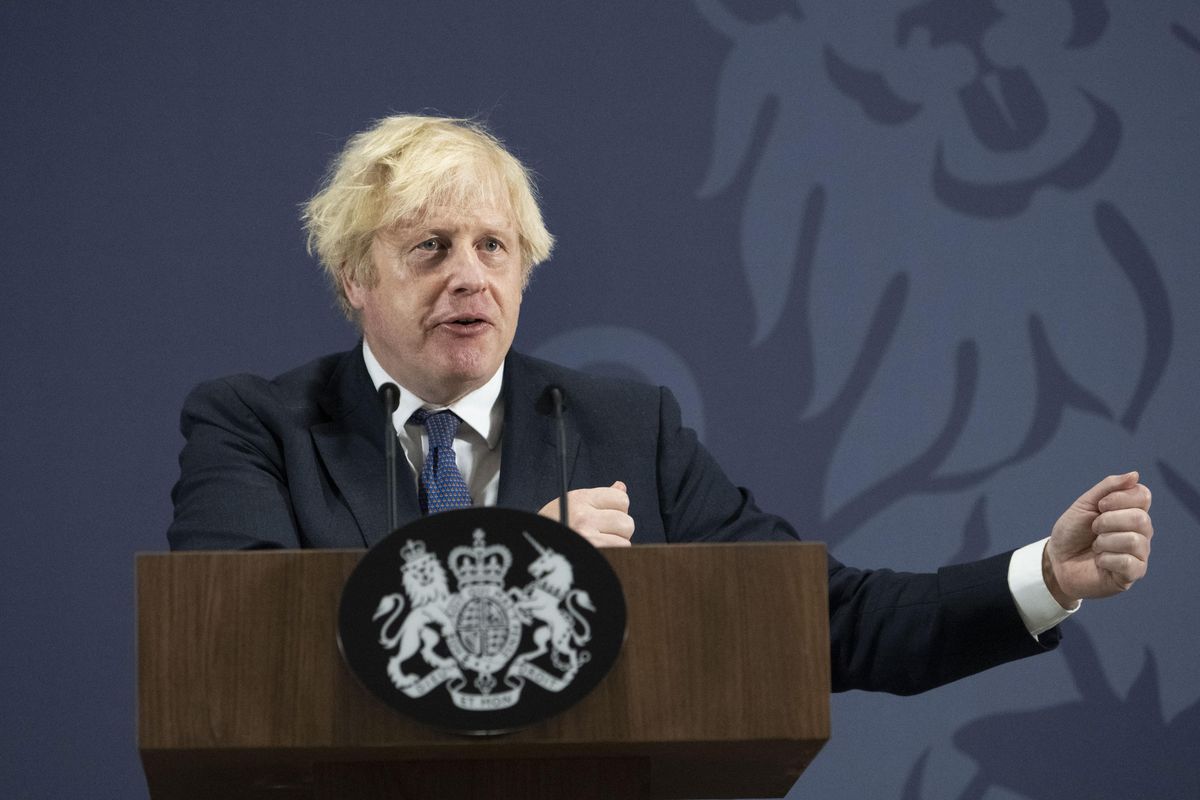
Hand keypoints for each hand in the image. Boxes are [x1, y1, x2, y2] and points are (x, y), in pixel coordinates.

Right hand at [538, 480, 634, 547]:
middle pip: (627, 522)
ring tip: (598, 542)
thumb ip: (599, 497)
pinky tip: (599, 551)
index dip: (618, 509)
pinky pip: (618, 553)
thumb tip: (621, 487)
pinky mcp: (591, 553)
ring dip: (616, 543)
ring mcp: (587, 537)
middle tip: (603, 532)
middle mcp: (583, 516)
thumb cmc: (557, 523)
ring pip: (625, 540)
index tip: (606, 514)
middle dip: (619, 528)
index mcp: (580, 498)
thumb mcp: (573, 503)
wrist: (535, 546)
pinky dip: (613, 554)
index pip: (622, 499)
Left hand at [1045, 471, 1152, 606]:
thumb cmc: (1072, 532)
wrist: (1056, 561)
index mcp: (1131, 512)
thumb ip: (1108, 487)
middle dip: (1108, 521)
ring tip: (1095, 546)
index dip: (1119, 498)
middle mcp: (1141, 532)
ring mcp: (1139, 553)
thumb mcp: (1084, 504)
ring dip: (1105, 541)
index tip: (1100, 505)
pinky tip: (1100, 561)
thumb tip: (1135, 474)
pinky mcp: (1133, 574)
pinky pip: (1129, 563)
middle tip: (1094, 528)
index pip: (1143, 495)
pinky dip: (1106, 559)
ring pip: (1134, 540)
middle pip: (1141, 518)